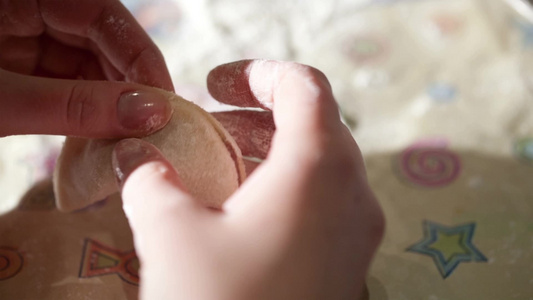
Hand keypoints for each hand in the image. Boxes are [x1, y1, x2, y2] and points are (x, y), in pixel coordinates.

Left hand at [0, 0, 173, 137]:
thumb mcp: (3, 101)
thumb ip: (75, 106)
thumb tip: (151, 113)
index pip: (102, 14)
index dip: (141, 58)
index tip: (166, 103)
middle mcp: (31, 11)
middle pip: (103, 42)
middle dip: (130, 85)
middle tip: (155, 127)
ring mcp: (26, 40)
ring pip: (90, 67)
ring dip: (113, 104)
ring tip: (132, 138)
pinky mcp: (23, 69)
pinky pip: (70, 86)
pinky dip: (89, 112)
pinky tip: (106, 136)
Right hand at [112, 60, 384, 299]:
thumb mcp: (170, 234)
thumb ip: (153, 182)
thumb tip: (146, 164)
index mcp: (318, 168)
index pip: (304, 87)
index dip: (259, 73)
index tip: (216, 81)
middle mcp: (353, 193)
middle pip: (314, 123)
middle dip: (258, 115)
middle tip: (210, 124)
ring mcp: (358, 231)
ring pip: (320, 165)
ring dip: (271, 153)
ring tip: (221, 163)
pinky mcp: (349, 262)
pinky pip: (323, 203)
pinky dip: (285, 189)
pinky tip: (244, 211)